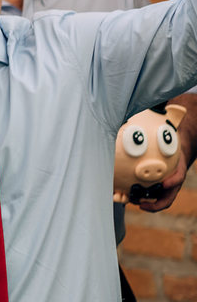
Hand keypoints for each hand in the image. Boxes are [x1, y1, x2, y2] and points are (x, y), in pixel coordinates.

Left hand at [138, 92, 196, 211]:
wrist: (179, 138)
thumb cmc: (169, 130)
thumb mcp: (169, 122)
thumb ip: (159, 113)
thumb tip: (145, 99)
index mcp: (179, 162)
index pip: (179, 174)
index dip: (173, 180)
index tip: (165, 183)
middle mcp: (174, 174)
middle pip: (170, 192)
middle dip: (157, 201)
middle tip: (140, 201)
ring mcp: (167, 180)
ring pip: (160, 197)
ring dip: (147, 202)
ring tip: (129, 201)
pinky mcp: (158, 182)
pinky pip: (151, 193)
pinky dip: (140, 196)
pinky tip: (123, 193)